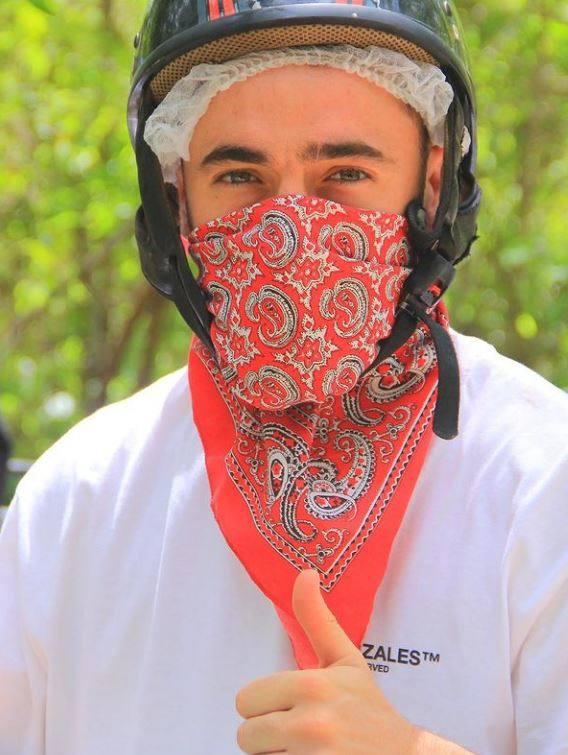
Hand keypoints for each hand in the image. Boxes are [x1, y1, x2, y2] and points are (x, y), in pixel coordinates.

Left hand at [235, 568, 421, 753]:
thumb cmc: (368, 709)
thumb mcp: (345, 660)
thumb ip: (316, 618)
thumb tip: (305, 572)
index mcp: (311, 686)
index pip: (245, 700)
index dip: (265, 705)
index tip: (292, 706)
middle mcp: (309, 725)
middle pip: (246, 735)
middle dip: (268, 736)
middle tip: (302, 734)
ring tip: (310, 752)